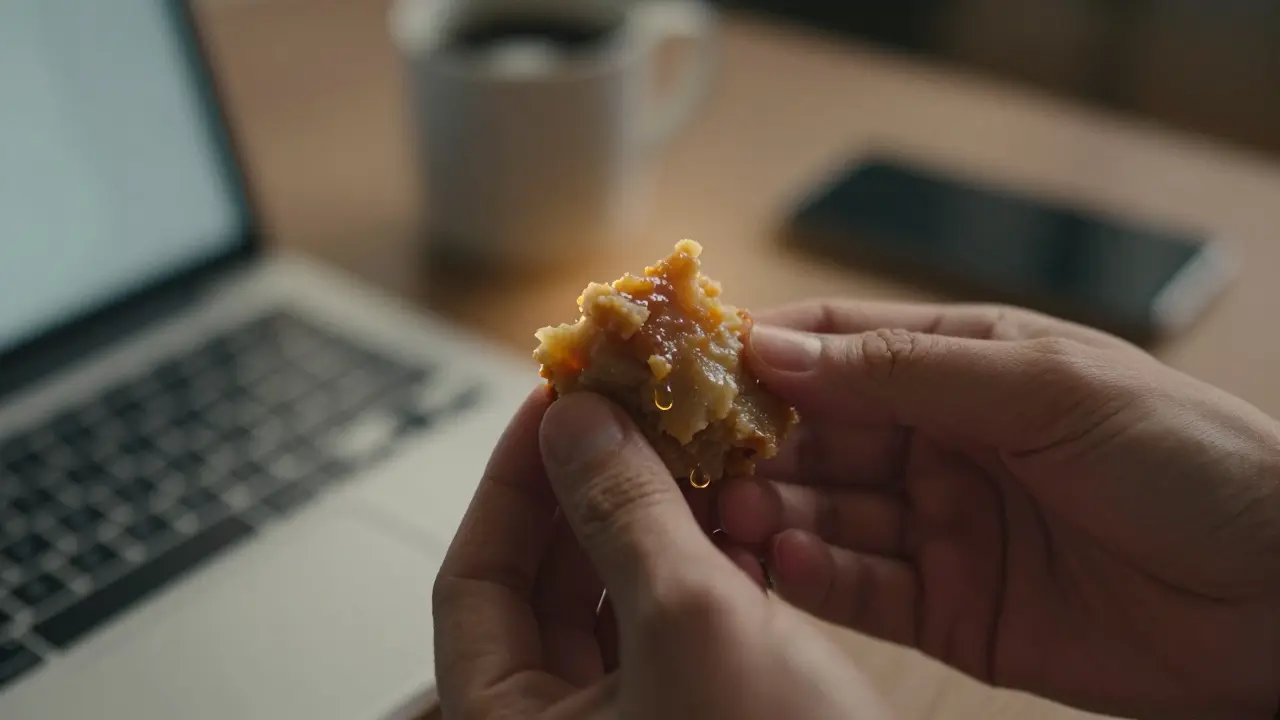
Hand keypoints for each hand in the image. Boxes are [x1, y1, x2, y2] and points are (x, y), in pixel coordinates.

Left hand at [433, 387, 890, 718]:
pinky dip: (698, 563)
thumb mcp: (691, 629)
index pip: (475, 577)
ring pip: (615, 594)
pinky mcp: (695, 716)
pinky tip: (735, 517)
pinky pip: (674, 621)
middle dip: (588, 489)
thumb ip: (625, 515)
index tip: (554, 401)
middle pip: (544, 580)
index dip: (512, 480)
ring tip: (688, 448)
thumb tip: (574, 423)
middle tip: (628, 410)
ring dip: (651, 519)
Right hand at [719, 300, 1279, 719]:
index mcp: (962, 367)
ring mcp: (940, 527)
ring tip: (726, 515)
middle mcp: (939, 443)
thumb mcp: (1045, 387)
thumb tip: (775, 349)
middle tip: (691, 458)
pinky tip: (782, 559)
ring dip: (766, 511)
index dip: (760, 352)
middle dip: (750, 444)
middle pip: (812, 435)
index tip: (687, 363)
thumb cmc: (1189, 459)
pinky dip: (813, 575)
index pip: (836, 347)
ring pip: (822, 511)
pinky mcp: (948, 608)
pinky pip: (860, 587)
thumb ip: (905, 371)